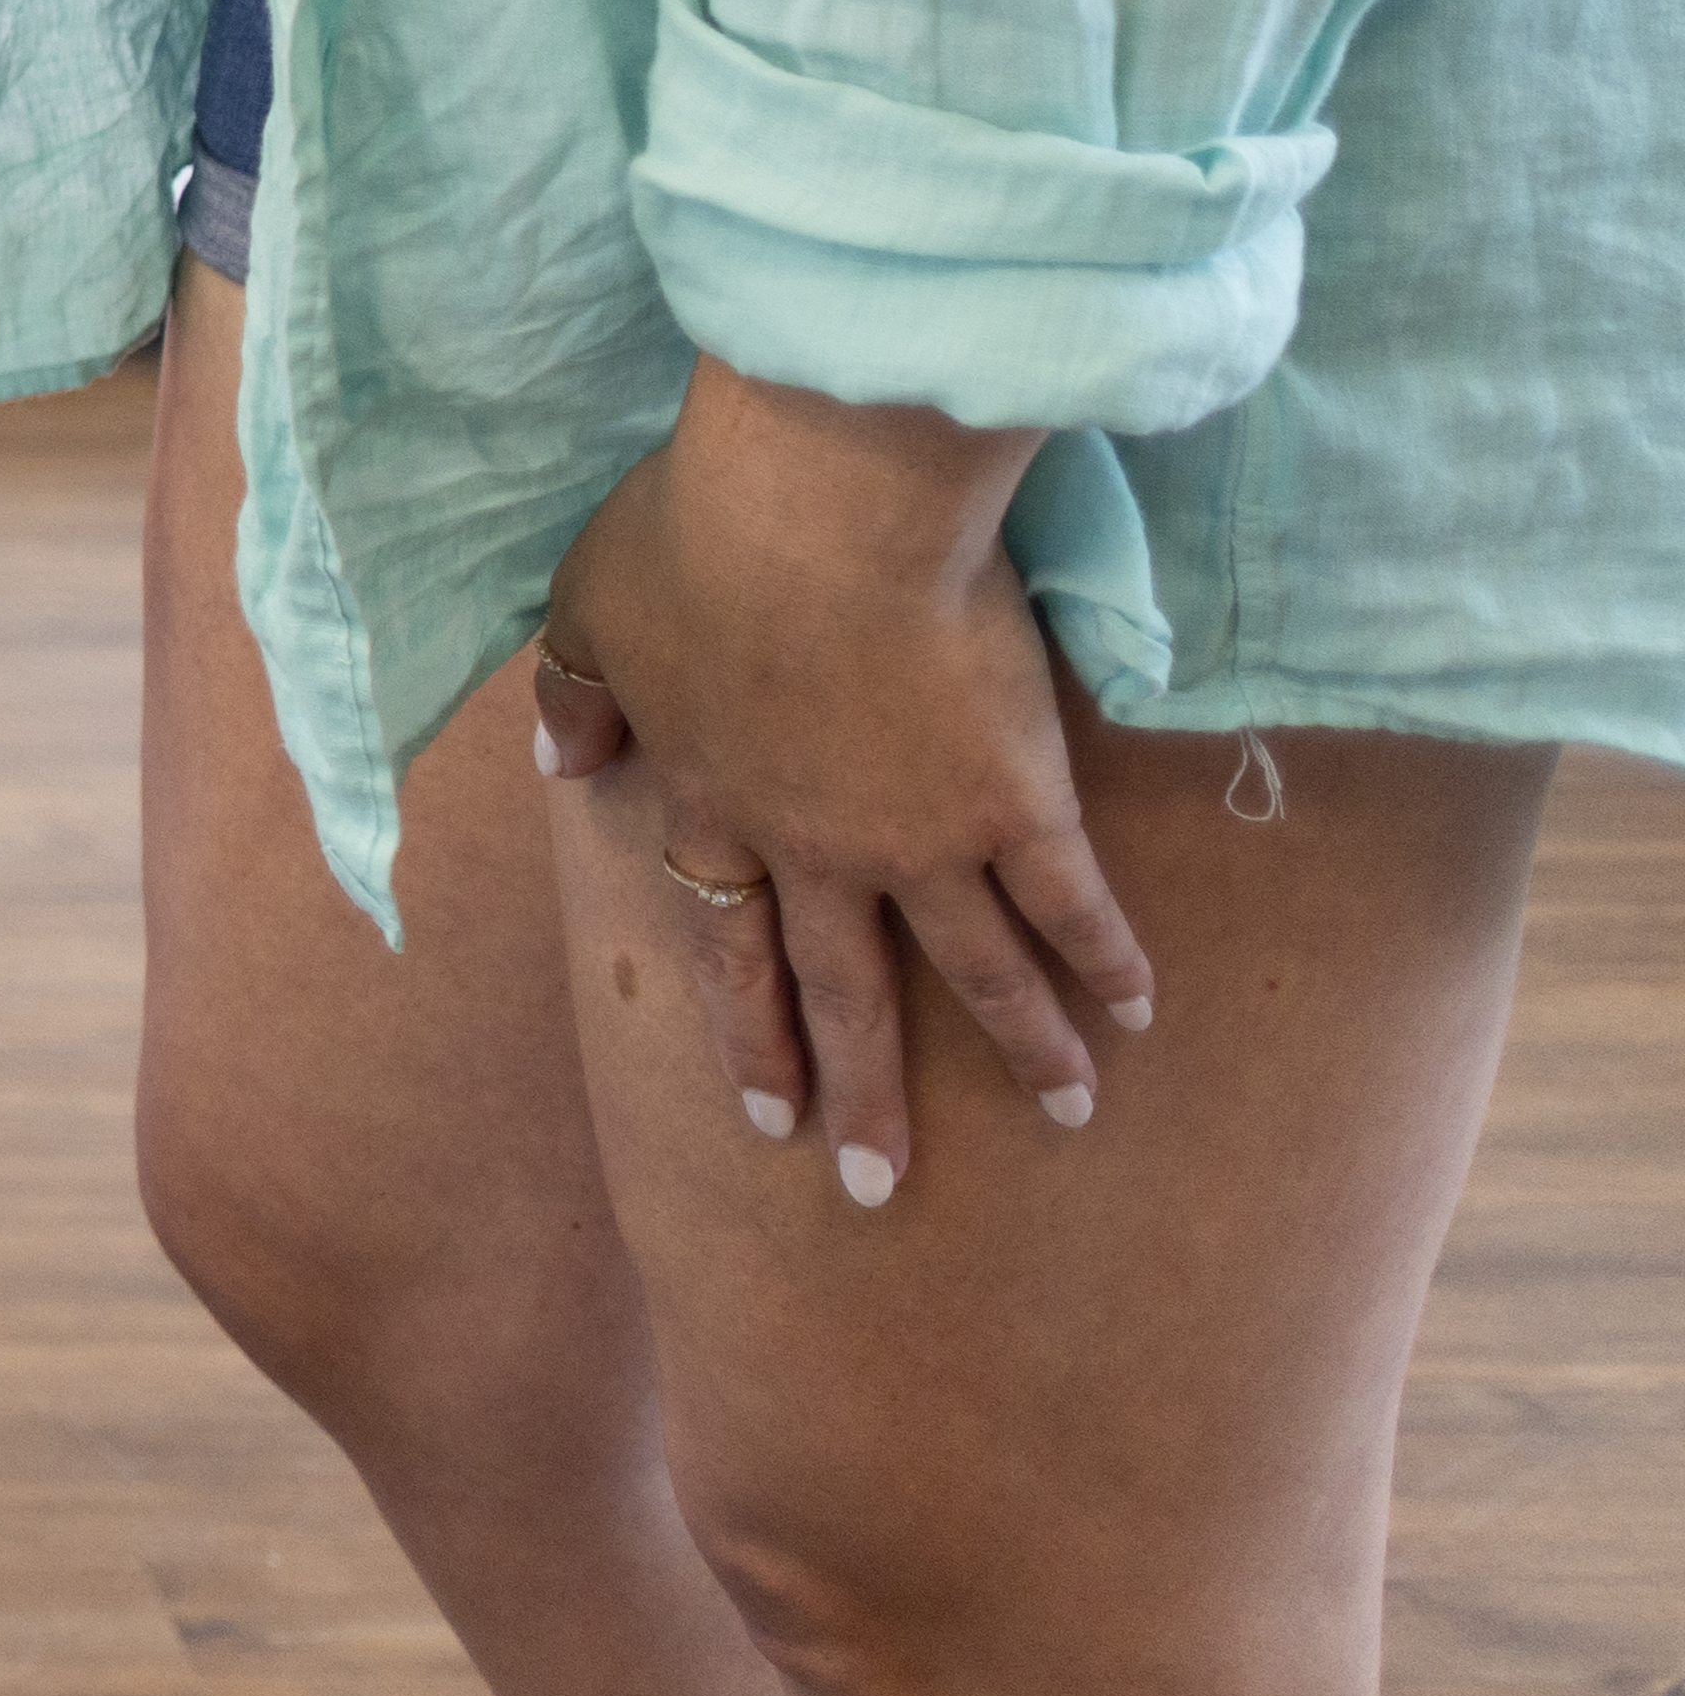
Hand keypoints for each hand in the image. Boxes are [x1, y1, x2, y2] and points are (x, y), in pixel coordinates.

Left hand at [532, 359, 1153, 1204]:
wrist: (818, 510)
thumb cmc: (693, 536)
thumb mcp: (590, 605)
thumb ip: (577, 692)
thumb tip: (557, 759)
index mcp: (713, 802)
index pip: (725, 938)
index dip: (748, 1026)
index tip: (766, 1113)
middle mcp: (816, 847)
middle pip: (841, 989)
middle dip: (861, 1090)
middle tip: (879, 1185)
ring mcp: (921, 838)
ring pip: (976, 972)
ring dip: (1023, 1050)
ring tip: (1066, 1115)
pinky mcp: (1017, 804)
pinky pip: (1070, 904)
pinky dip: (1107, 960)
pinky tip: (1138, 1010)